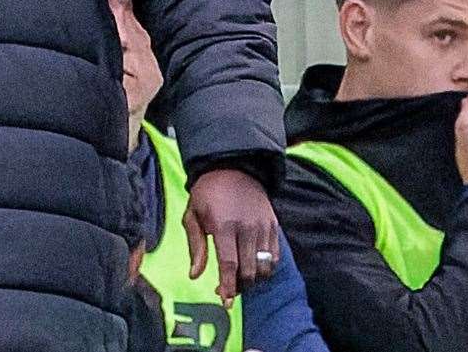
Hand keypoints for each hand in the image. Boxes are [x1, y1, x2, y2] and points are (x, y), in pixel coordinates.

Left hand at [183, 167, 278, 306]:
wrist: (233, 167)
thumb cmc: (207, 193)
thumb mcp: (192, 215)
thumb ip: (196, 247)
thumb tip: (195, 276)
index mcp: (224, 225)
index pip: (229, 265)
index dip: (228, 287)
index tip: (224, 302)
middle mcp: (247, 228)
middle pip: (249, 271)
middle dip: (239, 287)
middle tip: (227, 290)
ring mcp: (263, 227)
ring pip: (264, 268)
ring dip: (253, 280)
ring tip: (240, 279)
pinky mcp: (273, 226)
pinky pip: (274, 257)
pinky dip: (266, 268)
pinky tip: (253, 267)